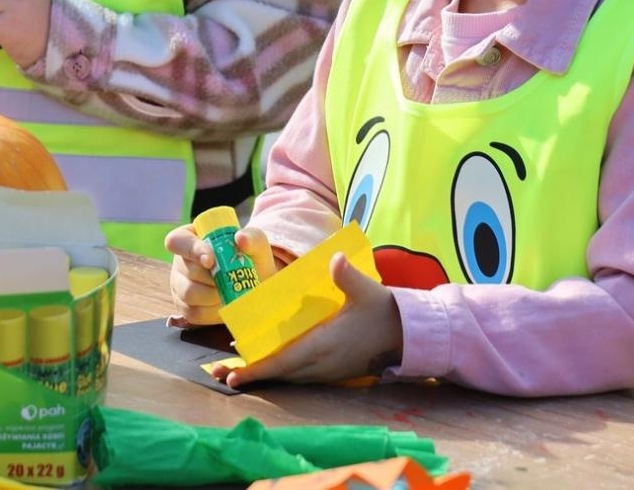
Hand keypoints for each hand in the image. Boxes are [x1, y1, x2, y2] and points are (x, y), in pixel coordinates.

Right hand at [167, 225, 278, 326]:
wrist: (255, 283)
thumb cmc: (251, 257)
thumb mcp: (255, 243)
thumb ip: (251, 238)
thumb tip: (241, 238)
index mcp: (190, 238)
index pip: (177, 241)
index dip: (191, 251)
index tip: (211, 260)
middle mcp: (180, 261)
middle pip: (187, 271)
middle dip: (212, 278)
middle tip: (232, 279)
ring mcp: (179, 285)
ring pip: (188, 293)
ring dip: (214, 295)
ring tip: (231, 291)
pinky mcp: (185, 307)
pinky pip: (193, 312)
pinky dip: (213, 311)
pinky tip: (225, 303)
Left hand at [221, 253, 401, 386]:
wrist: (410, 334)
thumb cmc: (385, 311)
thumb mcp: (367, 290)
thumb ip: (347, 276)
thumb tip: (334, 259)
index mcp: (325, 345)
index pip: (285, 361)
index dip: (259, 369)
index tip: (235, 374)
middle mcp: (324, 363)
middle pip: (282, 373)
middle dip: (253, 375)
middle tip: (223, 374)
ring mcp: (330, 369)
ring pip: (291, 376)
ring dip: (267, 374)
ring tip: (239, 372)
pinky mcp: (335, 369)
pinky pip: (302, 375)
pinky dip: (283, 371)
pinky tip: (272, 363)